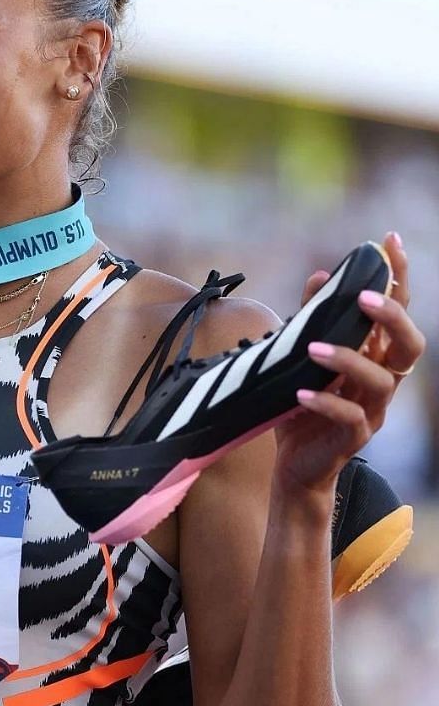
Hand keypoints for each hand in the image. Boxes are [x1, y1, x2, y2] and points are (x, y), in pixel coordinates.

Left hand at [279, 231, 425, 492]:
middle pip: (410, 344)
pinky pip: (350, 418)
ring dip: (350, 359)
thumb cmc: (301, 404)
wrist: (294, 464)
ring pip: (382, 380)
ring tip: (312, 348)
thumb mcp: (300, 358)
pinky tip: (300, 392)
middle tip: (364, 296)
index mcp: (375, 356)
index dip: (398, 277)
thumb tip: (321, 276)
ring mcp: (372, 409)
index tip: (389, 241)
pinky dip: (326, 402)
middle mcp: (382, 379)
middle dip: (393, 316)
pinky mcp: (353, 437)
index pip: (396, 312)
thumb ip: (311, 319)